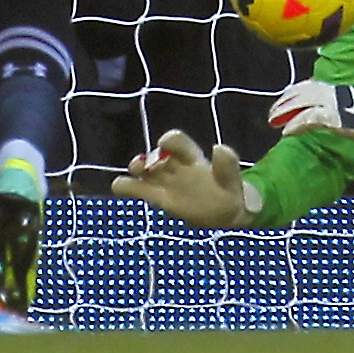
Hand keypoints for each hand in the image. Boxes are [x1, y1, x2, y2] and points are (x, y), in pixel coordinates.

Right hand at [110, 129, 257, 226]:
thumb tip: (219, 147)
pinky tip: (120, 187)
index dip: (170, 141)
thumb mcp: (233, 179)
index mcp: (192, 158)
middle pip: (157, 156)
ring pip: (144, 171)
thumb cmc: (230, 190)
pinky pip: (139, 190)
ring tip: (135, 173)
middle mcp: (176, 167)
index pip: (177, 142)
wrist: (227, 211)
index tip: (164, 143)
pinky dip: (126, 186)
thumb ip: (227, 166)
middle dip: (149, 159)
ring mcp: (166, 182)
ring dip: (137, 169)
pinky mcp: (160, 198)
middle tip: (145, 166)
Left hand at [268, 78, 353, 140]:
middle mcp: (333, 93)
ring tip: (273, 120)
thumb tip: (346, 110)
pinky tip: (287, 132)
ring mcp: (332, 104)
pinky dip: (295, 124)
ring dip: (284, 111)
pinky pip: (308, 119)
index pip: (311, 86)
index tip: (286, 98)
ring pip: (300, 103)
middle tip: (272, 112)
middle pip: (301, 92)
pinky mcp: (333, 117)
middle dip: (284, 101)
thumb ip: (348, 104)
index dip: (295, 92)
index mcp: (338, 90)